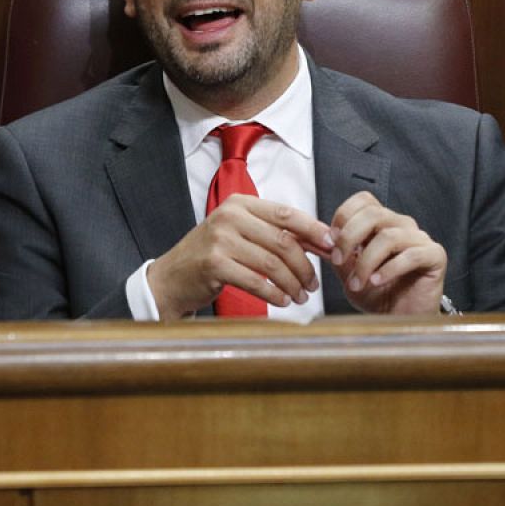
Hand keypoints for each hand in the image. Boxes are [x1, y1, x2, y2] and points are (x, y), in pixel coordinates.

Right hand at [147, 194, 333, 319]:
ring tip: (301, 296)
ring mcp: (220, 240)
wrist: (172, 277)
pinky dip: (275, 294)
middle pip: (283, 241)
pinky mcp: (214, 264)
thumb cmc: (212, 255)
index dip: (313, 231)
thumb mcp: (240, 234)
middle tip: (314, 284)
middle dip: (305, 266)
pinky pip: (256, 281)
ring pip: (272, 264)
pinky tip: (283, 301)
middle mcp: (229, 217)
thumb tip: (321, 241)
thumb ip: (274, 233)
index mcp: (239, 204)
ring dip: (293, 284)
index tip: (332, 247)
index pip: (286, 214)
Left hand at [329, 191, 446, 314]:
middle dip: (349, 238)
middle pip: (373, 214)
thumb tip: (319, 238)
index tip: (330, 239)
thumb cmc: (378, 295)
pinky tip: (376, 281)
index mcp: (381, 223)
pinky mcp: (435, 256)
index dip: (344, 215)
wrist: (400, 321)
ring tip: (356, 283)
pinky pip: (411, 255)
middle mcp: (401, 226)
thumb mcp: (348, 272)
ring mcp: (420, 239)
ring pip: (388, 236)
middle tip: (338, 261)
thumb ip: (337, 253)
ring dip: (366, 262)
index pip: (364, 200)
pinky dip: (388, 269)